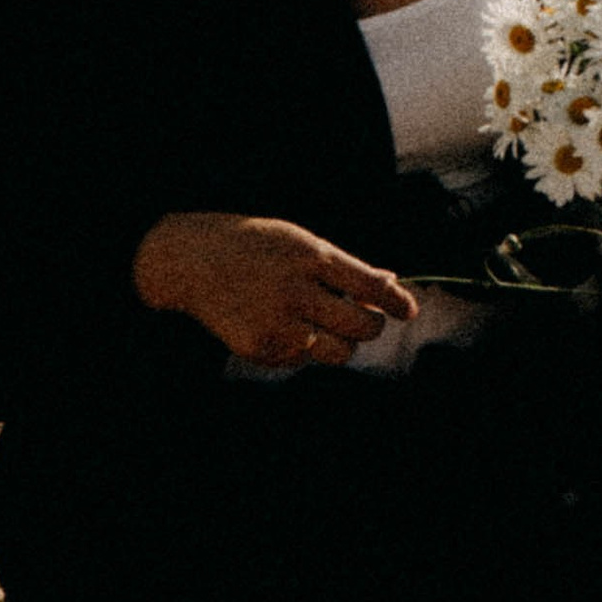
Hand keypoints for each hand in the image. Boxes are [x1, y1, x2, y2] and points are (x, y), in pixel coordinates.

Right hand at [132, 212, 418, 368]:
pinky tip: (282, 324)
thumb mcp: (301, 242)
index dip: (396, 302)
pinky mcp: (260, 348)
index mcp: (311, 257)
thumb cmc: (257, 247)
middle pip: (361, 327)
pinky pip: (303, 359)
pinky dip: (304, 348)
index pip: (370, 287)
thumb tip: (390, 285)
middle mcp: (295, 291)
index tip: (408, 312)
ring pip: (338, 352)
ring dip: (341, 342)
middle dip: (370, 325)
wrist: (193, 260)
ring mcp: (276, 323)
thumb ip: (346, 266)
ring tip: (322, 322)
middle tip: (363, 318)